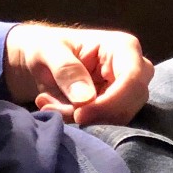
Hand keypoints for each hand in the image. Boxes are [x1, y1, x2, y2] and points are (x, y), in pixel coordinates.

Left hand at [3, 23, 152, 125]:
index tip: (79, 114)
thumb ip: (66, 69)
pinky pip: (105, 124)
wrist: (40, 60)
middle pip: (129, 104)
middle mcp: (133, 69)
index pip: (132, 80)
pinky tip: (55, 108)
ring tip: (49, 104)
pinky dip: (79, 123)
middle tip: (54, 108)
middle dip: (93, 115)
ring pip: (117, 119)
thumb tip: (86, 99)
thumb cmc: (46, 47)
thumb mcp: (46, 50)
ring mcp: (126, 90)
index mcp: (123, 47)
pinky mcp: (115, 107)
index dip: (110, 103)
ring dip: (82, 120)